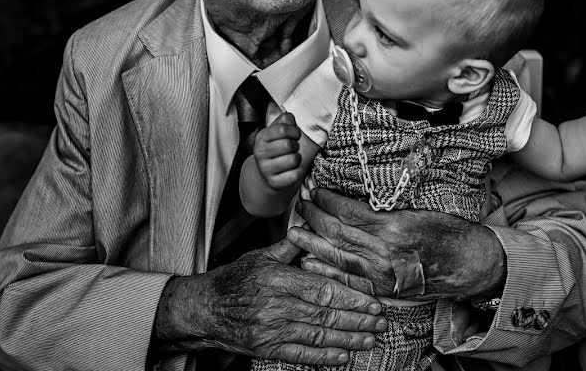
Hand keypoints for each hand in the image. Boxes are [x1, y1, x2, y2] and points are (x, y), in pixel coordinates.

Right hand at [153, 238, 386, 365]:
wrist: (204, 310)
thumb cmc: (235, 280)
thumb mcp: (261, 256)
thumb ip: (290, 247)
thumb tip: (312, 228)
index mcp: (278, 280)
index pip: (322, 290)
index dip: (350, 298)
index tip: (372, 301)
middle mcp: (276, 307)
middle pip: (325, 316)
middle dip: (357, 320)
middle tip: (381, 322)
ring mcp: (271, 330)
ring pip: (317, 337)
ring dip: (348, 340)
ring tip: (371, 340)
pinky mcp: (267, 349)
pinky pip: (300, 355)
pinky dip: (324, 358)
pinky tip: (344, 357)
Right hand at [253, 112, 307, 192]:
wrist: (268, 175)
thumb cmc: (278, 150)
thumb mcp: (279, 133)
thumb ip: (285, 121)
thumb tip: (290, 116)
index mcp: (262, 137)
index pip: (283, 129)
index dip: (295, 131)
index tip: (295, 135)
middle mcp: (261, 153)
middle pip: (289, 144)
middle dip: (296, 146)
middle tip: (293, 148)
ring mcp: (266, 169)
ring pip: (294, 160)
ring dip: (298, 159)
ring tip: (292, 159)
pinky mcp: (274, 183)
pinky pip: (295, 175)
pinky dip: (298, 172)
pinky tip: (291, 171)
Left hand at [287, 188, 505, 301]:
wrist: (469, 264)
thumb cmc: (449, 231)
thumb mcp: (419, 209)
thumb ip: (386, 207)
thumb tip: (355, 198)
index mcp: (392, 227)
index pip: (347, 210)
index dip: (326, 198)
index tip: (315, 187)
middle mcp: (382, 252)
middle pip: (335, 232)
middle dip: (313, 216)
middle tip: (300, 202)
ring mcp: (380, 274)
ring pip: (335, 256)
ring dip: (311, 242)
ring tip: (293, 230)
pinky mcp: (382, 289)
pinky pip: (346, 279)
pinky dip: (325, 269)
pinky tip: (309, 261)